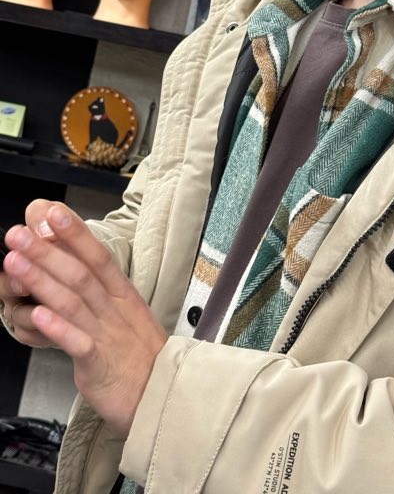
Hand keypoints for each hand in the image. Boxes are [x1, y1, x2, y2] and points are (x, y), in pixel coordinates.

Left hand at [3, 202, 166, 437]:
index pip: (97, 255)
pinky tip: (38, 315)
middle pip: (79, 273)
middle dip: (45, 251)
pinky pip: (77, 342)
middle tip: (18, 234)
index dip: (75, 233)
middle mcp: (114, 309)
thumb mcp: (125, 314)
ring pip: (72, 301)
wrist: (163, 396)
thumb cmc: (140, 355)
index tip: (53, 212)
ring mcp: (107, 335)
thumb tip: (71, 266)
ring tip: (15, 264)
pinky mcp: (99, 364)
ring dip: (40, 280)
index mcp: (122, 294)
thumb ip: (99, 292)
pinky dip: (57, 328)